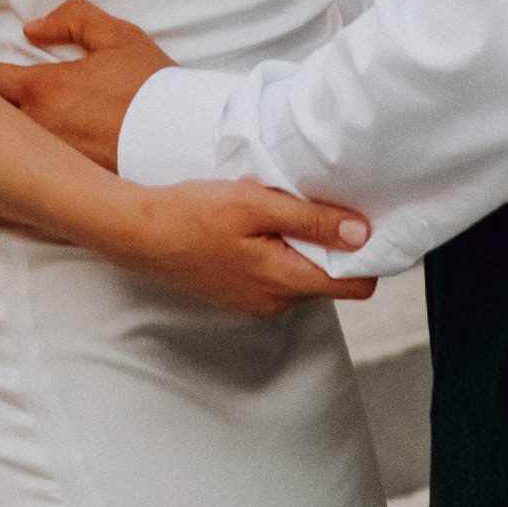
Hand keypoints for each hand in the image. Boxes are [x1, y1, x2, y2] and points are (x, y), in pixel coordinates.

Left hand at [0, 0, 173, 174]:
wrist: (182, 141)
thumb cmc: (151, 87)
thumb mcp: (119, 36)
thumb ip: (73, 19)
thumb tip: (33, 29)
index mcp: (42, 90)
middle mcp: (35, 130)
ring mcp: (46, 167)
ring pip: (0, 156)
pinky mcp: (60, 193)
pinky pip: (20, 191)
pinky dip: (8, 186)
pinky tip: (3, 186)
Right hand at [119, 179, 377, 317]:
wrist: (139, 232)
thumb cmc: (193, 214)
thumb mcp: (258, 204)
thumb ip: (312, 220)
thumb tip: (361, 233)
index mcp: (284, 283)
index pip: (356, 286)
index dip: (367, 254)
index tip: (364, 221)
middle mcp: (274, 303)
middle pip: (329, 279)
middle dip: (327, 243)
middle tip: (306, 203)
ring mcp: (254, 303)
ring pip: (301, 275)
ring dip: (298, 244)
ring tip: (272, 211)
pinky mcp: (239, 295)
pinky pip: (276, 275)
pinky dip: (275, 250)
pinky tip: (253, 226)